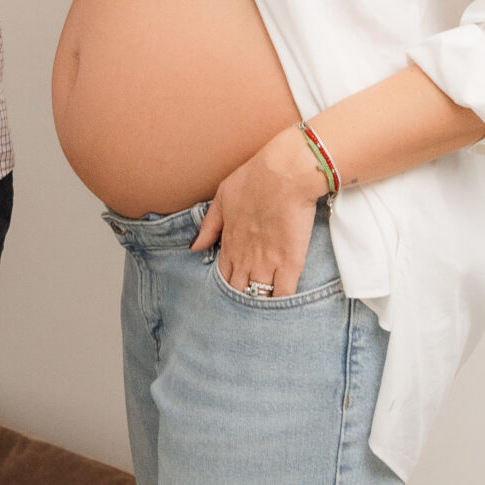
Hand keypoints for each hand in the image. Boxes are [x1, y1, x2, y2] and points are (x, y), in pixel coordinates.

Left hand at [190, 127, 328, 297]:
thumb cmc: (254, 179)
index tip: (234, 289)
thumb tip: (195, 247)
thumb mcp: (222, 197)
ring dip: (261, 304)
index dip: (228, 286)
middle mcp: (245, 258)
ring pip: (259, 298)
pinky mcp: (290, 264)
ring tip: (264, 311)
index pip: (224, 277)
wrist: (285, 173)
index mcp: (229, 244)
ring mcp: (267, 264)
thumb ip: (209, 226)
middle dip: (242, 300)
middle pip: (239, 292)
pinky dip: (282, 304)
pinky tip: (283, 308)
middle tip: (249, 305)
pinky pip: (284, 295)